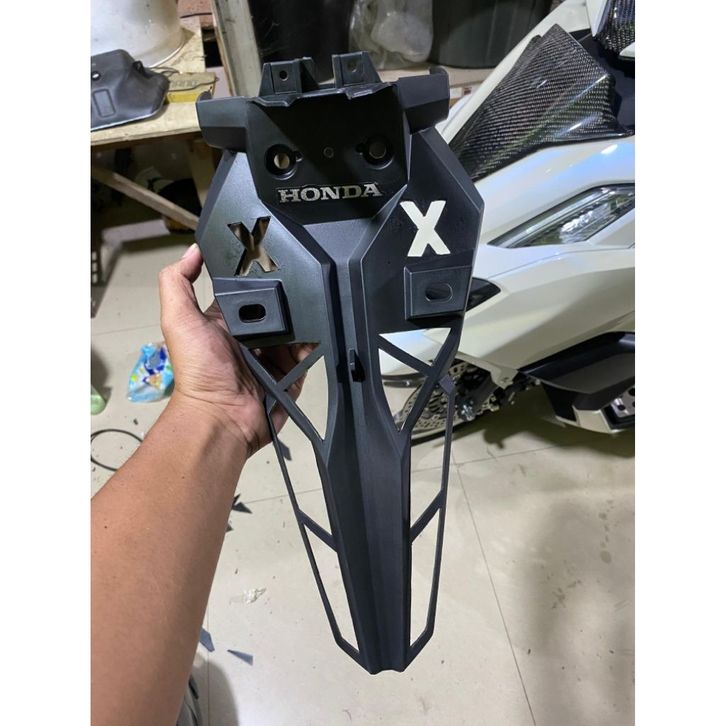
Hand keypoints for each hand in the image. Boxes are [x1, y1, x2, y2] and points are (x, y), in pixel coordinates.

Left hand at [158, 244, 311, 456]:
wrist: (222, 417)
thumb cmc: (198, 370)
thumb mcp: (178, 319)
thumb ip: (177, 282)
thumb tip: (194, 249)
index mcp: (226, 320)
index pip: (247, 289)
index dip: (258, 273)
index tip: (273, 254)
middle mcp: (252, 335)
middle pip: (277, 306)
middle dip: (288, 294)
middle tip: (301, 279)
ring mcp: (274, 354)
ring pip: (297, 326)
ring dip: (304, 316)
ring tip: (314, 300)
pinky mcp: (293, 372)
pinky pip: (309, 352)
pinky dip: (315, 341)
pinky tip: (318, 328)